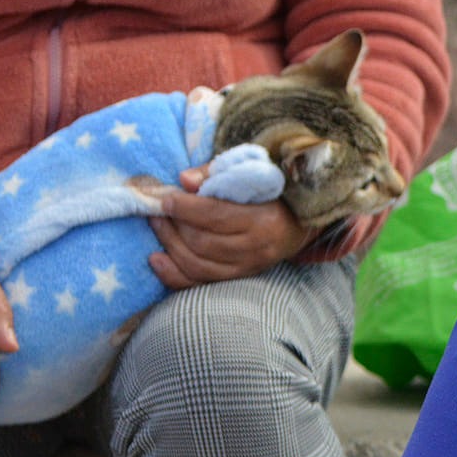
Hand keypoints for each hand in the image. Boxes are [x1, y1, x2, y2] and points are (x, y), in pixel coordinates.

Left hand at [148, 171, 314, 287]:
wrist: (299, 223)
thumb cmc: (271, 194)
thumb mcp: (249, 176)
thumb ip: (215, 173)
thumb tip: (184, 180)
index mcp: (264, 220)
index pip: (216, 216)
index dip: (185, 208)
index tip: (166, 198)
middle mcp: (257, 249)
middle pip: (203, 242)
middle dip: (174, 226)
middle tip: (157, 210)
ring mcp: (248, 268)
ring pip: (198, 265)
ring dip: (170, 245)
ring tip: (158, 226)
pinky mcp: (239, 278)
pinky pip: (200, 283)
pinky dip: (174, 274)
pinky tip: (157, 259)